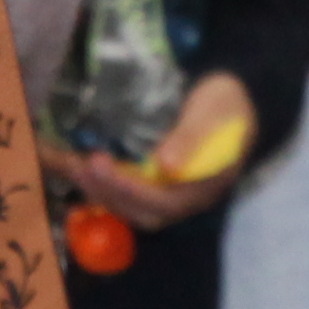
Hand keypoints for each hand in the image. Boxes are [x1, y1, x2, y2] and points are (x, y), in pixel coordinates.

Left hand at [46, 77, 256, 230]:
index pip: (162, 201)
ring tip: (72, 167)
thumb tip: (165, 165)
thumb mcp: (212, 113)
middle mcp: (185, 198)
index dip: (129, 188)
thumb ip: (191, 139)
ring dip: (100, 190)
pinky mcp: (157, 183)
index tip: (100, 167)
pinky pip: (127, 193)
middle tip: (78, 167)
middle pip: (142, 211)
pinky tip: (79, 171)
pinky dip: (102, 185)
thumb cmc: (225, 104)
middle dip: (107, 192)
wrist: (236, 98)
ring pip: (131, 206)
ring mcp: (171, 192)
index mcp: (204, 187)